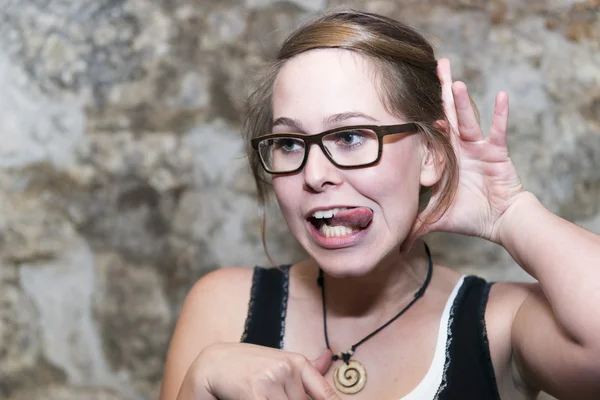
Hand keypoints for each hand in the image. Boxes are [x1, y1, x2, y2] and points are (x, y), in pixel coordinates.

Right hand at [177, 343, 339, 399]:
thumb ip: (305, 370)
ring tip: (258, 396)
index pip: (325, 394)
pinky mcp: (256, 394)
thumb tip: (328, 357)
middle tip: (269, 396)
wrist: (210, 364)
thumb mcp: (276, 364)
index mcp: (296, 362)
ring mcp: (272, 380)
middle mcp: (287, 368)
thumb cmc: (245, 367)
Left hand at [409, 58, 527, 243]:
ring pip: (467, 120)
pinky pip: (498, 131)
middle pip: (448, 115)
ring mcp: (477, 148)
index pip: (429, 132)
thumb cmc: (469, 216)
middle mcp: (459, 147)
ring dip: (461, 102)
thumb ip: (415, 225)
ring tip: (453, 81)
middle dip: (440, 92)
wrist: (499, 222)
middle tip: (435, 65)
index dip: (420, 115)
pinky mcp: (496, 152)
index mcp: (443, 157)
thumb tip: (396, 245)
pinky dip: (500, 115)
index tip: (407, 94)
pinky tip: (501, 95)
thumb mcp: (436, 217)